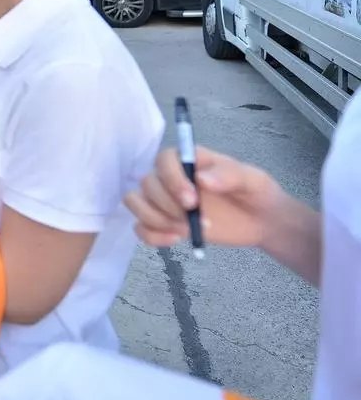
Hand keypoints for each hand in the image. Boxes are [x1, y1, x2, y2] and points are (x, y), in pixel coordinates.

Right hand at [125, 146, 284, 250]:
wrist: (262, 221)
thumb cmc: (257, 194)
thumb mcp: (252, 180)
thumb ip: (229, 175)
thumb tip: (202, 179)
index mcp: (190, 160)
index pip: (164, 159)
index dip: (171, 179)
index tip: (192, 200)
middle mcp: (172, 177)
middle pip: (147, 184)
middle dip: (167, 204)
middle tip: (195, 219)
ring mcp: (166, 201)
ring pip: (136, 202)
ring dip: (155, 219)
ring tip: (184, 231)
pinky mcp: (166, 223)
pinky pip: (140, 227)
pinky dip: (151, 235)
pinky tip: (174, 240)